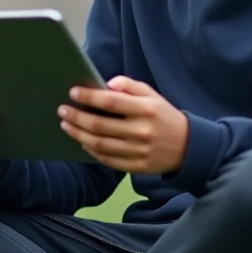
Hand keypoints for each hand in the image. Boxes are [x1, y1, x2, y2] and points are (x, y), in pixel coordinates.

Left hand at [58, 76, 188, 173]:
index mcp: (147, 110)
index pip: (111, 102)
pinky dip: (91, 150)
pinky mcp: (138, 167)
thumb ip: (130, 86)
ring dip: (78, 134)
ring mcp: (139, 152)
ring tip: (66, 125)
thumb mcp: (153, 95)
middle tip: (62, 110)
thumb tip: (106, 84)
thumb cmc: (164, 116)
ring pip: (100, 145)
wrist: (189, 146)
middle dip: (76, 117)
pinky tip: (82, 141)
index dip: (89, 97)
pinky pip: (108, 160)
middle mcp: (142, 132)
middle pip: (100, 125)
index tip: (73, 92)